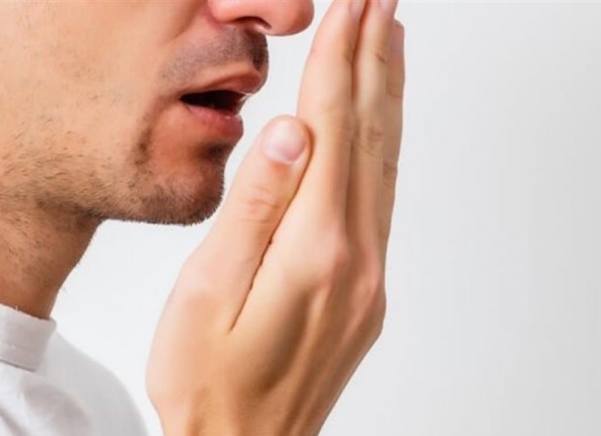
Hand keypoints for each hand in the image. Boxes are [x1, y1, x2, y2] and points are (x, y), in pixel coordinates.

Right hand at [146, 0, 404, 433]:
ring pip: (386, 163)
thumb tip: (293, 132)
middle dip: (375, 58)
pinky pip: (384, 196)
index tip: (353, 7)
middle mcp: (357, 257)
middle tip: (382, 0)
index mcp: (314, 250)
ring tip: (392, 39)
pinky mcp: (367, 286)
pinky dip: (385, 146)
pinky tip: (380, 124)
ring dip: (387, 96)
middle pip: (369, 136)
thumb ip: (255, 209)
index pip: (331, 131)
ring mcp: (369, 273)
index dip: (341, 61)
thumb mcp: (208, 295)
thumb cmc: (209, 383)